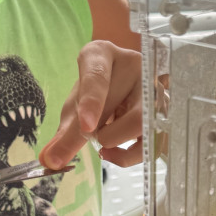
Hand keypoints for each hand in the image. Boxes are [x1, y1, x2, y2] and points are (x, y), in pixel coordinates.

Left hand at [40, 41, 142, 168]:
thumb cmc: (93, 97)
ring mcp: (154, 86)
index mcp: (102, 55)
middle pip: (119, 101)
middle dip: (102, 133)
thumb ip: (65, 134)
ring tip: (103, 147)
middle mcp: (133, 65)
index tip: (86, 126)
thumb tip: (50, 160)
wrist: (120, 93)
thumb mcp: (75, 109)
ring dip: (118, 142)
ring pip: (142, 121)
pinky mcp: (165, 110)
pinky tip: (114, 154)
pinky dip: (130, 155)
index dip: (91, 101)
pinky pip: (152, 138)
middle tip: (89, 145)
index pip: (97, 74)